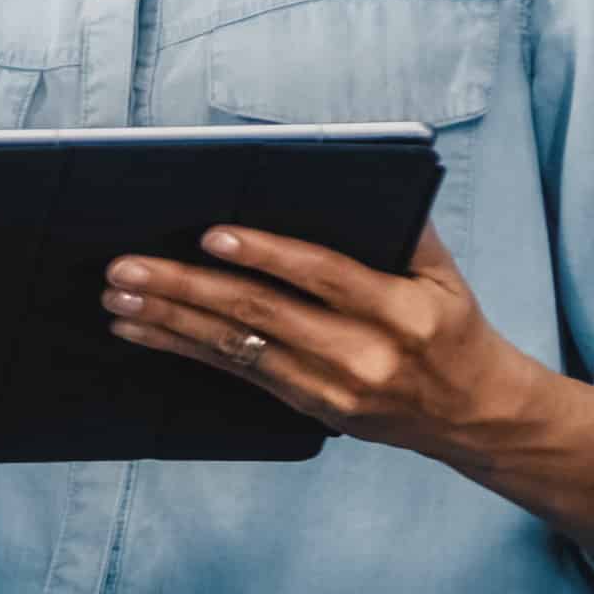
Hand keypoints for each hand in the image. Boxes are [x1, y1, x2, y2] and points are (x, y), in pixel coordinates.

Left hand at [101, 223, 544, 460]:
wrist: (474, 415)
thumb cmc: (452, 327)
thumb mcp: (444, 275)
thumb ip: (403, 228)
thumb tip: (347, 178)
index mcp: (401, 311)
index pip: (323, 276)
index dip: (266, 254)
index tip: (211, 235)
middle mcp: (364, 354)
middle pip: (262, 314)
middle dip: (186, 288)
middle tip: (127, 268)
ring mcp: (333, 388)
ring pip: (237, 348)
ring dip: (169, 320)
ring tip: (119, 296)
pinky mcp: (310, 408)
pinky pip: (236, 373)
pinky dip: (181, 348)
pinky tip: (141, 330)